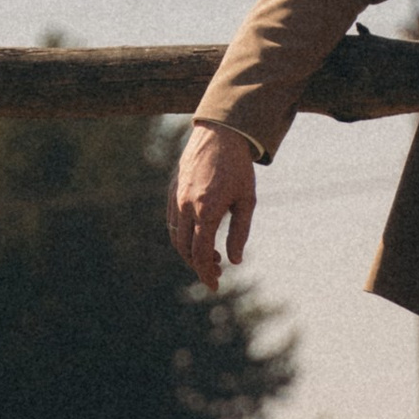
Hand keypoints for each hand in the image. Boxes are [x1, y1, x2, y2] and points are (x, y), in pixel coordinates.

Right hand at [169, 118, 262, 292]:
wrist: (220, 133)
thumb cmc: (238, 167)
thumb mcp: (247, 200)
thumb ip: (240, 232)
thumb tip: (234, 261)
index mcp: (206, 210)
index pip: (201, 253)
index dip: (206, 273)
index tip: (215, 285)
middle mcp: (186, 206)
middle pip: (185, 249)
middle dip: (198, 266)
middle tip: (216, 273)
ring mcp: (175, 197)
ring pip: (176, 236)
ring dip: (189, 252)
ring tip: (210, 256)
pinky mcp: (172, 190)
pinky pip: (172, 221)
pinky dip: (182, 235)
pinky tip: (198, 236)